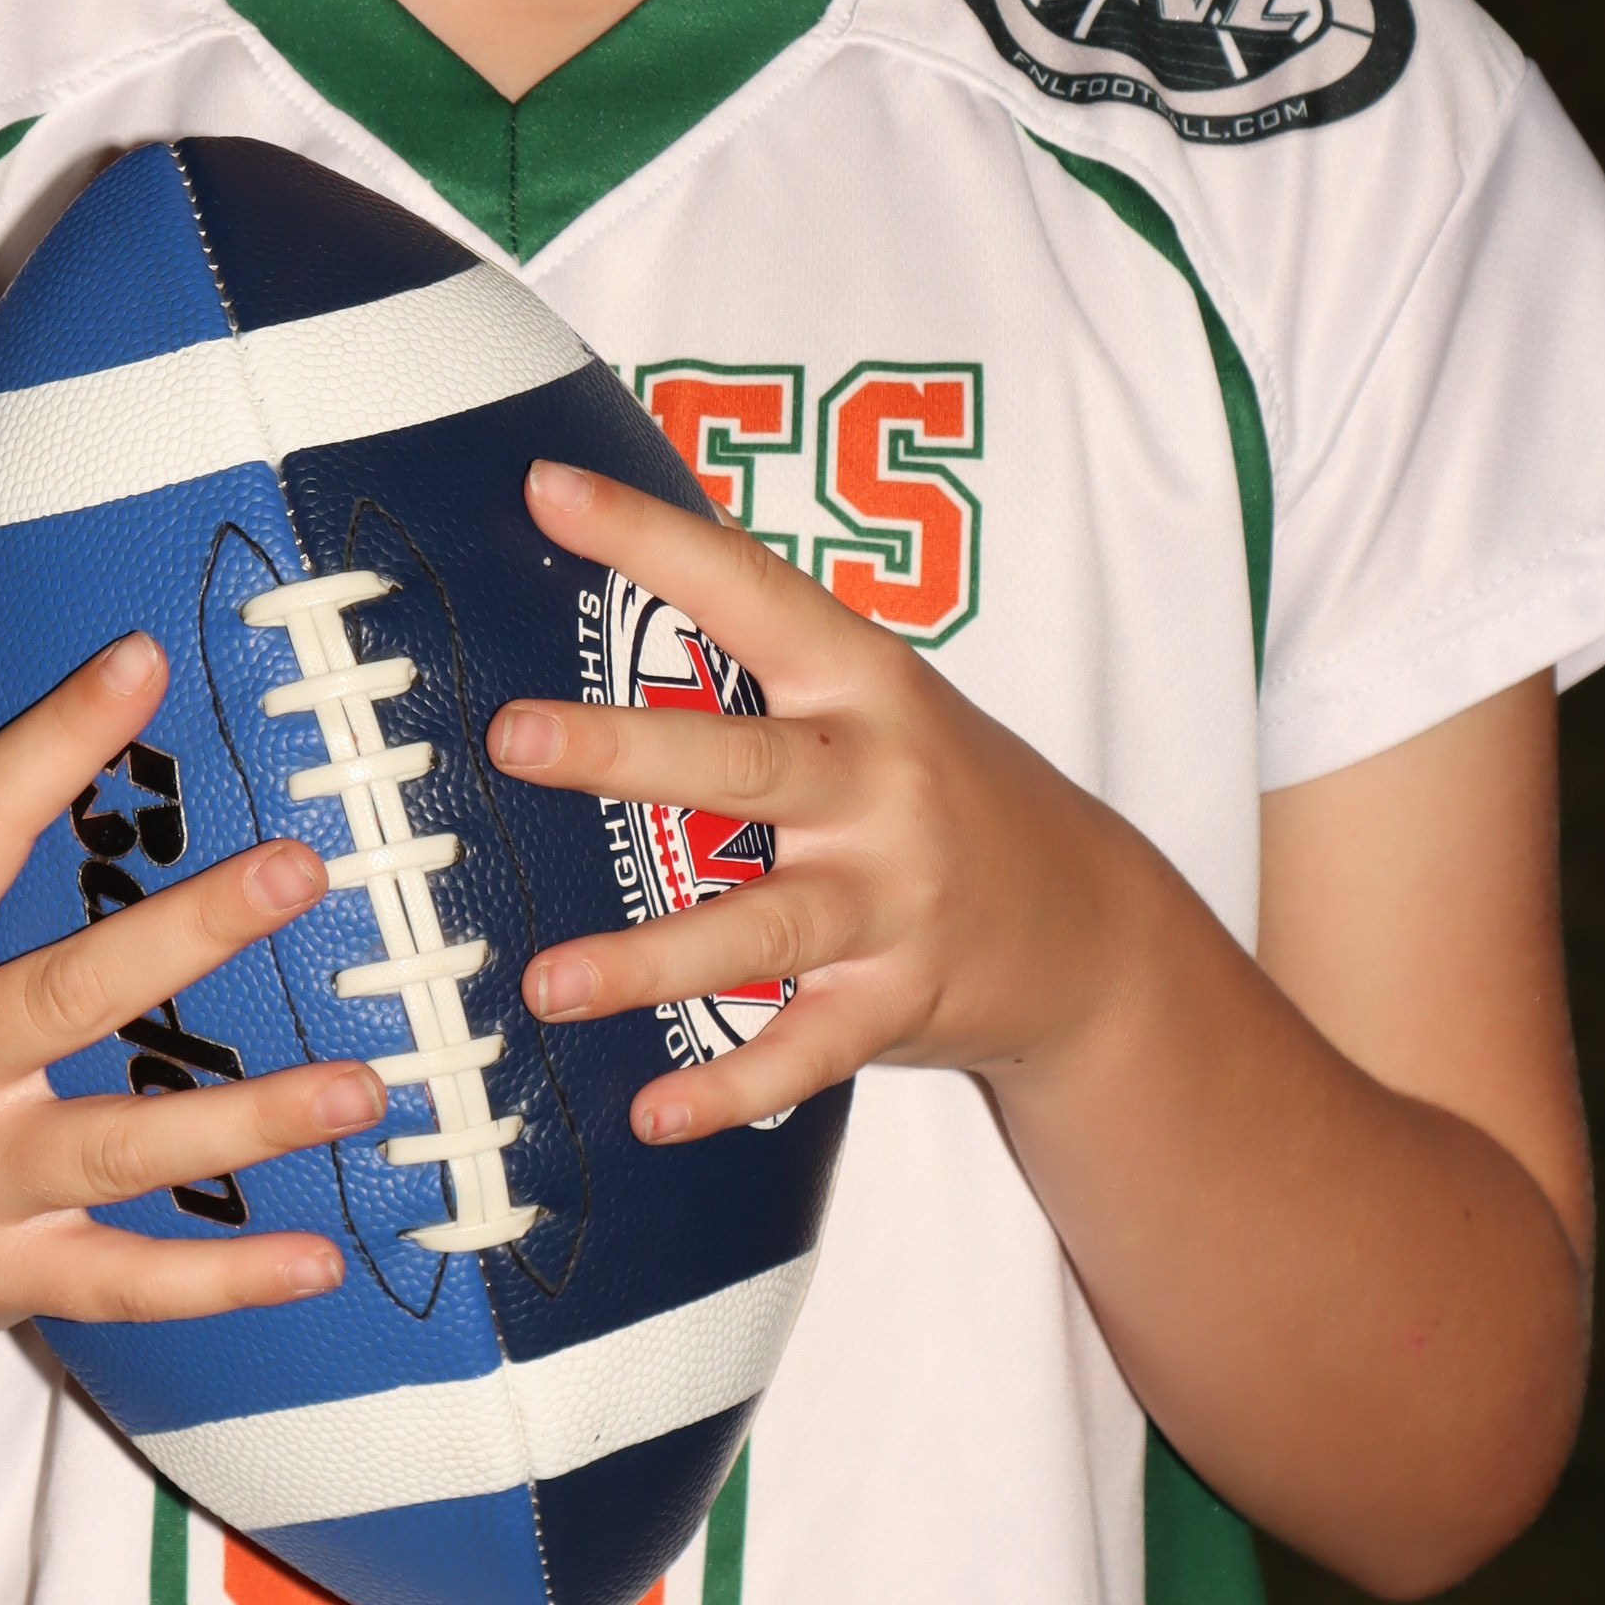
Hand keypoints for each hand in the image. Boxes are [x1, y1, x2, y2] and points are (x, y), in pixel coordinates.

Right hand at [0, 587, 374, 1397]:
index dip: (52, 742)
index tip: (143, 658)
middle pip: (70, 995)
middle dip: (187, 934)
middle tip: (302, 870)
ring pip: (121, 1152)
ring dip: (247, 1124)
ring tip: (367, 1085)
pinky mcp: (4, 1277)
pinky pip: (124, 1285)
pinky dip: (220, 1285)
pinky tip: (321, 1263)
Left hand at [488, 462, 1152, 1145]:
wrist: (1094, 926)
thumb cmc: (941, 786)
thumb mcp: (875, 696)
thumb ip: (763, 644)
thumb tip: (611, 548)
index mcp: (861, 680)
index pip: (746, 588)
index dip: (648, 538)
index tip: (544, 491)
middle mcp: (879, 780)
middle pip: (736, 760)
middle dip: (621, 750)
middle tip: (510, 735)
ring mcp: (894, 897)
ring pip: (759, 928)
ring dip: (648, 961)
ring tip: (543, 984)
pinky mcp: (901, 1000)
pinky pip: (805, 1050)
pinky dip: (731, 1087)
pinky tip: (653, 1113)